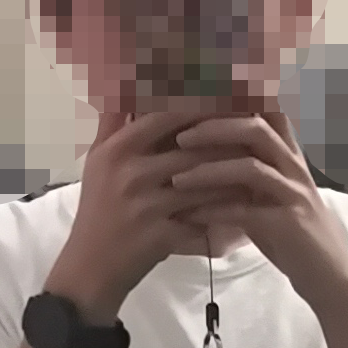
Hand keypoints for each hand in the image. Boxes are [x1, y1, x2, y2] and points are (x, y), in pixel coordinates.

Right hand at [50, 110, 241, 314]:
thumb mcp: (97, 160)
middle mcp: (130, 173)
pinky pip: (201, 221)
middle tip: (256, 130)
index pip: (166, 112)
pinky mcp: (158, 236)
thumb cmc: (98, 210)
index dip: (201, 102)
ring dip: (232, 175)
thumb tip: (124, 79)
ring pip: (202, 183)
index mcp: (118, 148)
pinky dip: (223, 215)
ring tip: (258, 166)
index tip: (229, 95)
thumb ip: (114, 120)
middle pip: (191, 146)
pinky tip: (246, 209)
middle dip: (226, 138)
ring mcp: (145, 206)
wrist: (89, 268)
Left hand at [169, 109, 347, 311]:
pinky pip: (244, 211)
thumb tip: (206, 158)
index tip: (198, 102)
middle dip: (214, 128)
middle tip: (180, 138)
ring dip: (208, 171)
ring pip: (249, 167)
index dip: (236, 100)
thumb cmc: (295, 239)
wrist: (330, 278)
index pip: (267, 111)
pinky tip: (189, 217)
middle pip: (255, 128)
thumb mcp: (272, 198)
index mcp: (290, 157)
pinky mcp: (287, 225)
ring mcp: (293, 195)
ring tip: (176, 180)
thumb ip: (247, 176)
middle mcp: (294, 168)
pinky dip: (213, 212)